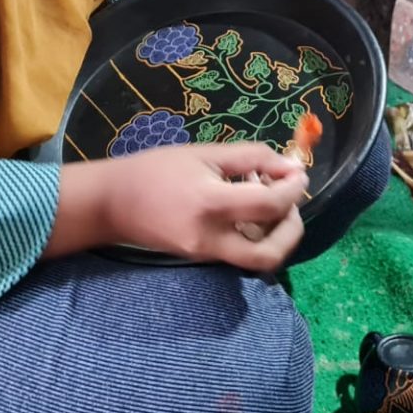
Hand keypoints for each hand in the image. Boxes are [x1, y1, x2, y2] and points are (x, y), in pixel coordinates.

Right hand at [59, 143, 307, 269]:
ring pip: (256, 258)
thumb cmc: (156, 169)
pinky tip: (247, 209)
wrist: (113, 202)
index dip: (292, 189)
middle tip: (291, 202)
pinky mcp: (201, 259)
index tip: (299, 173)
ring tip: (269, 202)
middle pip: (269, 255)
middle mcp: (210, 238)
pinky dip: (254, 234)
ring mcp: (205, 254)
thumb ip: (251, 158)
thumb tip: (291, 167)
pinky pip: (239, 253)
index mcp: (210, 204)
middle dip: (292, 230)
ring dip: (275, 234)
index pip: (268, 205)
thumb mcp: (204, 153)